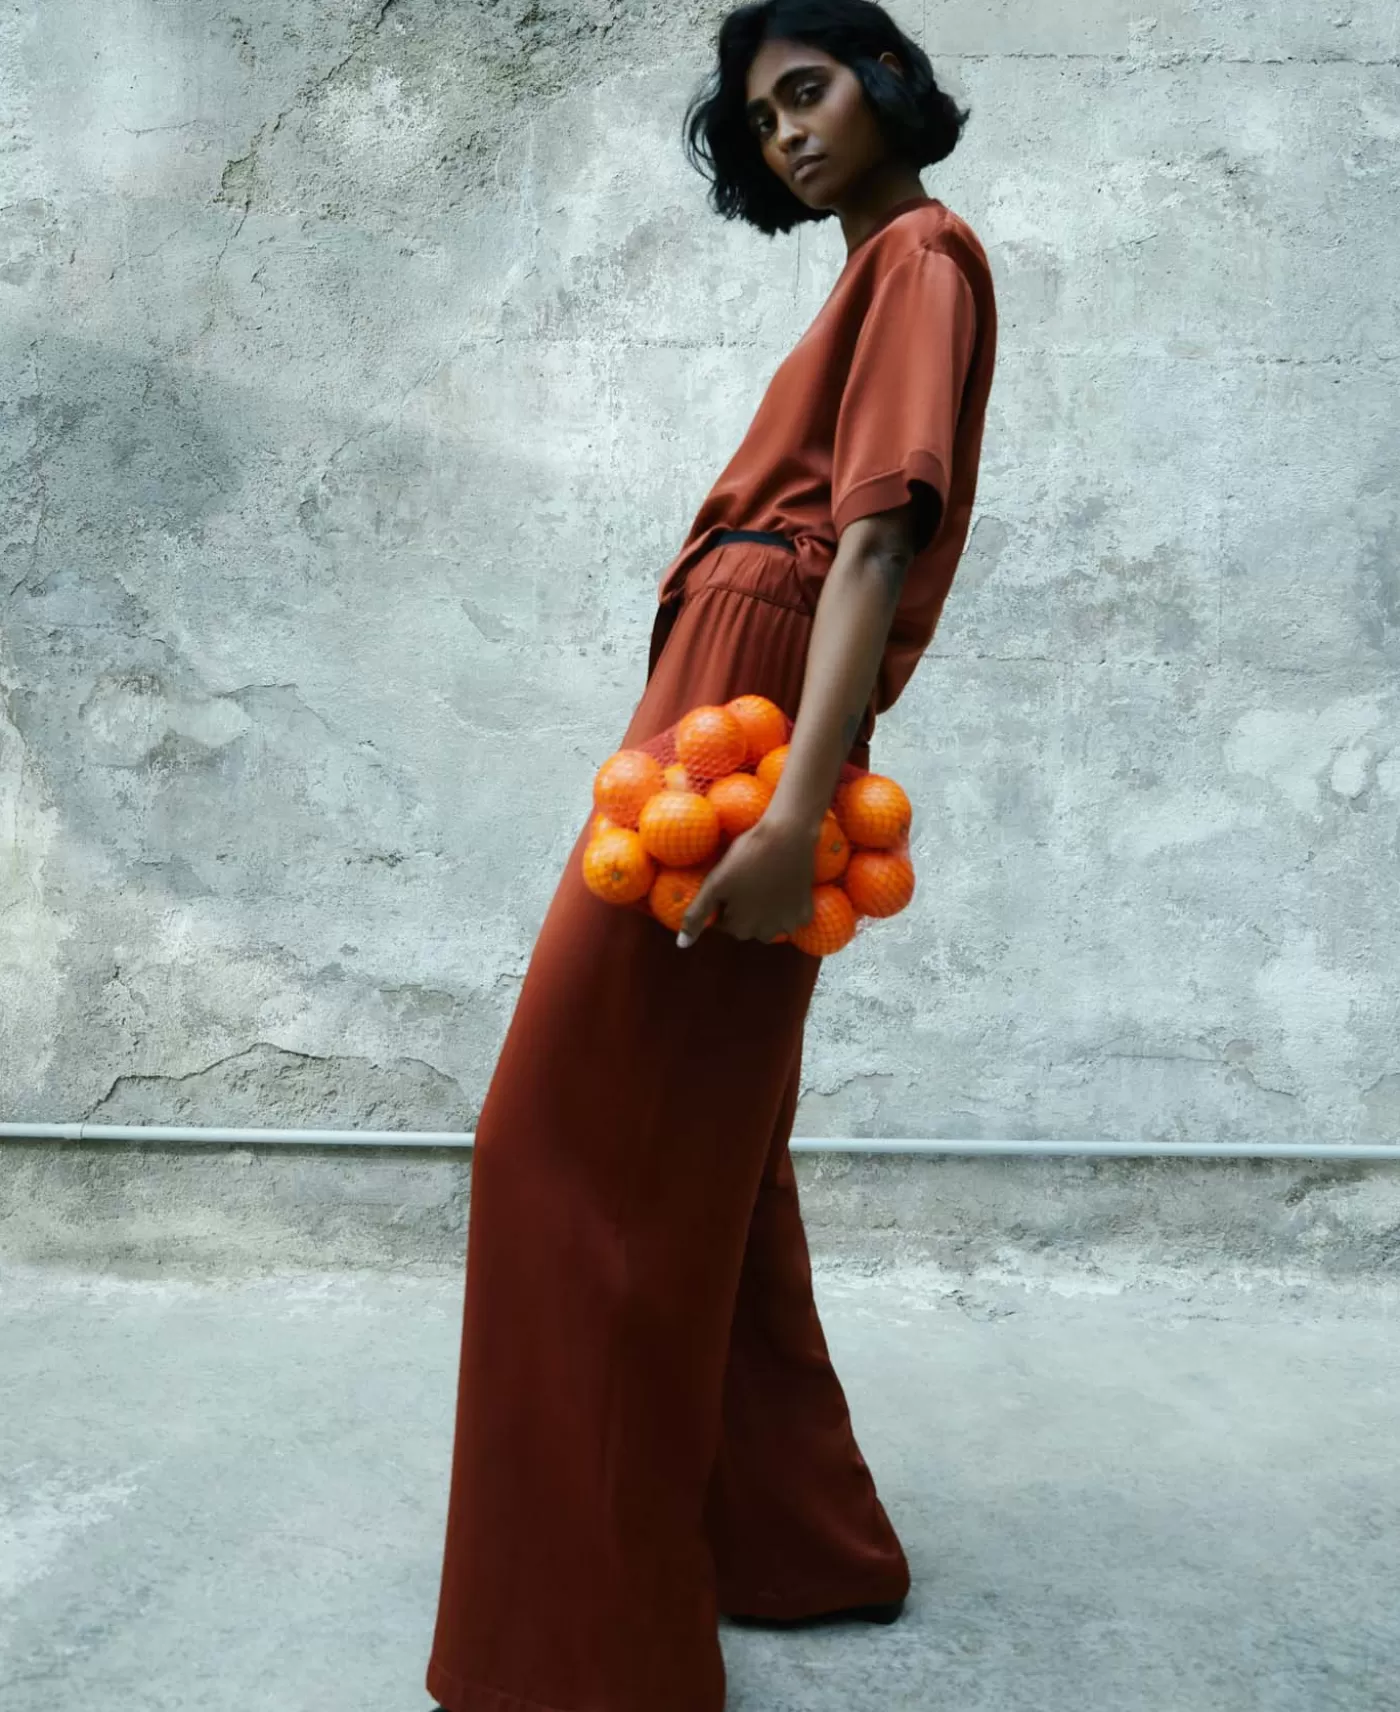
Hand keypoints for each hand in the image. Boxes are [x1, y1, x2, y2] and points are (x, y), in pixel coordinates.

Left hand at [677, 812, 818, 946]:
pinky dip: (787, 907)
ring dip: (766, 912)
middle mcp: (767, 934)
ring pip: (771, 925)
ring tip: (764, 883)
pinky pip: (792, 917)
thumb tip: (682, 945)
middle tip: (746, 881)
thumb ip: (697, 915)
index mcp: (742, 928)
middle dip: (745, 911)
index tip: (729, 884)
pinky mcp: (806, 912)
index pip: (726, 925)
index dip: (725, 904)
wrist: (788, 835)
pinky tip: (783, 887)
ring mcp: (789, 925)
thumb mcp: (715, 884)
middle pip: (749, 927)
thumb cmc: (747, 856)